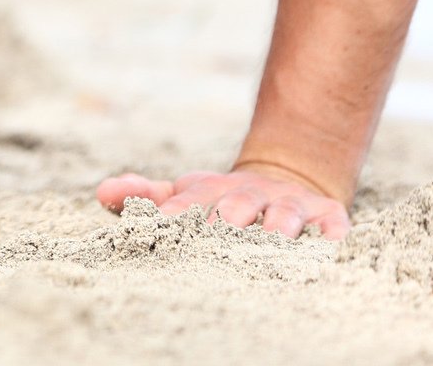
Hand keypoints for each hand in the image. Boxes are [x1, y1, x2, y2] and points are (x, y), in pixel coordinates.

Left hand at [95, 167, 350, 239]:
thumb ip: (144, 195)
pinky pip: (331, 228)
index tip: (160, 223)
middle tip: (214, 241)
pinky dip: (329, 239)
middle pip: (238, 208)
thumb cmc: (221, 200)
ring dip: (277, 231)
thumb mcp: (184, 194)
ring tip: (269, 248)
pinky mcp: (327, 216)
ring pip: (284, 218)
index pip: (191, 200)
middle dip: (226, 224)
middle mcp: (252, 194)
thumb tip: (101, 193)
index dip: (176, 212)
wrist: (283, 181)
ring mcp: (291, 204)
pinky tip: (326, 251)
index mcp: (213, 190)